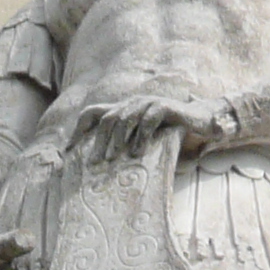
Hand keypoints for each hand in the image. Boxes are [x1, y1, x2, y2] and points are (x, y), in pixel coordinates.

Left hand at [73, 94, 229, 163]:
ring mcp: (148, 102)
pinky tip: (138, 153)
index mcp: (123, 109)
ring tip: (114, 160)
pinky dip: (142, 136)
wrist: (200, 121)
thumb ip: (125, 146)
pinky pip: (149, 119)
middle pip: (107, 118)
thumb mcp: (142, 140)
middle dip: (99, 142)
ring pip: (126, 117)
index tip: (69, 152)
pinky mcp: (165, 106)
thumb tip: (99, 166)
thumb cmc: (170, 133)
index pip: (92, 113)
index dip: (78, 130)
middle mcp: (132, 103)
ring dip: (118, 140)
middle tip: (95, 163)